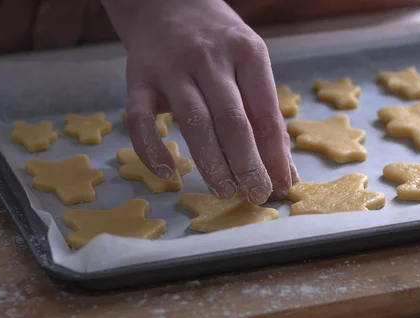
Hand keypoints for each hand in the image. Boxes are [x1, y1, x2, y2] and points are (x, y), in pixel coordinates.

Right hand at [102, 0, 297, 203]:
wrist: (165, 0)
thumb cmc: (217, 40)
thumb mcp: (248, 61)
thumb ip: (263, 110)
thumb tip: (282, 167)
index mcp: (247, 52)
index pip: (265, 114)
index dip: (274, 155)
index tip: (281, 186)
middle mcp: (210, 58)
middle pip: (232, 121)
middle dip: (247, 164)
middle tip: (256, 195)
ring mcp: (171, 67)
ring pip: (193, 122)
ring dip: (211, 162)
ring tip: (224, 191)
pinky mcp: (137, 78)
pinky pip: (140, 120)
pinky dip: (151, 150)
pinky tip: (168, 173)